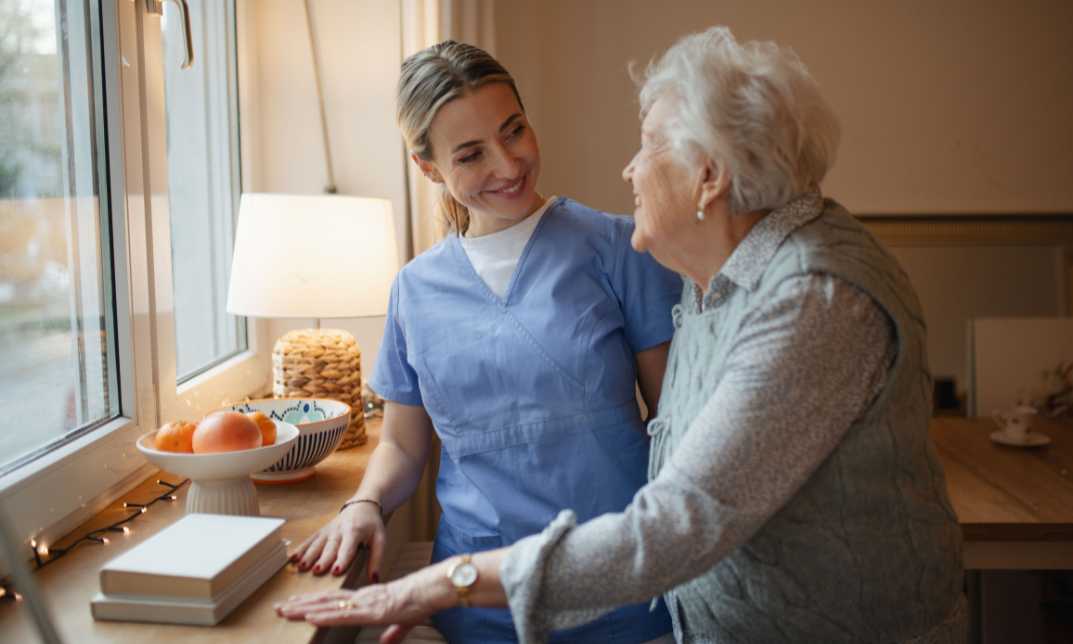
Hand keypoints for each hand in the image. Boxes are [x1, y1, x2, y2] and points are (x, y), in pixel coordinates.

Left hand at [274, 562, 454, 643]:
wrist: (431, 590)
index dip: (313, 602)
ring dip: (304, 609)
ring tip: (284, 611)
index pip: (334, 600)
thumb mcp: (403, 622)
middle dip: (300, 604)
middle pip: (324, 600)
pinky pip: (344, 614)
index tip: (294, 604)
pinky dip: (325, 616)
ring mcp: (364, 603)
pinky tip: (310, 617)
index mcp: (367, 600)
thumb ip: (393, 632)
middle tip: (278, 607)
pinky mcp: (371, 611)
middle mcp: (361, 598)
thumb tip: (387, 642)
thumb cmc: (420, 601)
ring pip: (328, 606)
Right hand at [290, 501, 384, 578]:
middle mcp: (339, 531)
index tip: (336, 570)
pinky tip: (292, 558)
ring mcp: (328, 530)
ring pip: (317, 544)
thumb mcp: (380, 539)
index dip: (342, 558)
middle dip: (322, 559)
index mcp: (355, 532)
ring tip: (300, 566)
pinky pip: (310, 540)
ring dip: (308, 555)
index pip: (348, 547)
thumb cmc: (372, 525)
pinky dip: (301, 548)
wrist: (362, 505)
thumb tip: (375, 579)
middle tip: (315, 571)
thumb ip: (376, 559)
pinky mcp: (322, 531)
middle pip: (330, 547)